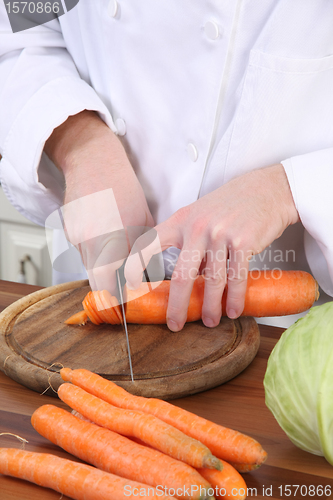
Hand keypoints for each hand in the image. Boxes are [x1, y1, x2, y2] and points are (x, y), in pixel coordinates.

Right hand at [45, 110, 153, 294]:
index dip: (116, 299)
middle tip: (122, 290)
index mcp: (113, 239)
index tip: (125, 304)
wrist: (92, 161)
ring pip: (88, 267)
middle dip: (108, 289)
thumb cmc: (123, 188)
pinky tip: (103, 236)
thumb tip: (148, 277)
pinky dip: (93, 252)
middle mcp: (90, 241)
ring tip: (115, 252)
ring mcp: (75, 236)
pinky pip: (81, 252)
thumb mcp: (143, 220)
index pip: (108, 284)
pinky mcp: (67, 231)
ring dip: (102, 268)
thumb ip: (143, 250)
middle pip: (95, 282)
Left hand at [125, 164, 299, 330]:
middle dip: (177, 305)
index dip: (134, 266)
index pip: (149, 244)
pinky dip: (234, 298)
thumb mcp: (201, 218)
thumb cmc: (229, 206)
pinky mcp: (243, 241)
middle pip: (181, 275)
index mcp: (180, 221)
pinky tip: (233, 310)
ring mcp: (220, 234)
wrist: (266, 190)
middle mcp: (197, 227)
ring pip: (212, 280)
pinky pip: (236, 277)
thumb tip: (189, 281)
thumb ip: (191, 247)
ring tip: (211, 321)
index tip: (128, 286)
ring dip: (212, 307)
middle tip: (175, 324)